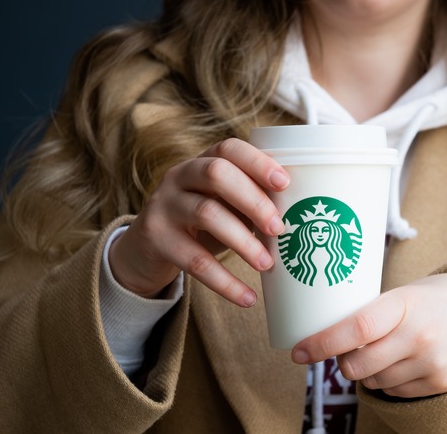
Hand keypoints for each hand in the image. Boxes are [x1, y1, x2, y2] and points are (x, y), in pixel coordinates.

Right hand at [108, 138, 288, 306]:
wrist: (146, 248)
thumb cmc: (202, 221)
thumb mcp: (223, 204)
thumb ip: (251, 202)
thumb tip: (300, 217)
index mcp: (202, 161)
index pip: (229, 149)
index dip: (257, 162)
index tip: (284, 183)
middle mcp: (179, 176)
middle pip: (217, 174)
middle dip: (253, 200)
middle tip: (279, 228)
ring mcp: (164, 205)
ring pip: (206, 214)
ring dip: (243, 241)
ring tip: (267, 264)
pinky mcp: (156, 238)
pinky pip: (194, 260)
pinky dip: (225, 282)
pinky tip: (247, 297)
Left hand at [291, 273, 446, 397]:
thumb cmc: (436, 297)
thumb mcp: (406, 293)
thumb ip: (373, 313)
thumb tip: (326, 339)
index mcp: (406, 303)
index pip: (357, 327)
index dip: (322, 342)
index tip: (297, 352)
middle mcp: (420, 335)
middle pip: (357, 365)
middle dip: (343, 362)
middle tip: (349, 348)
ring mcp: (432, 362)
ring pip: (373, 382)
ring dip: (368, 371)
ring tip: (389, 349)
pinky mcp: (441, 383)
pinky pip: (395, 393)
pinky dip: (390, 381)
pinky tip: (406, 361)